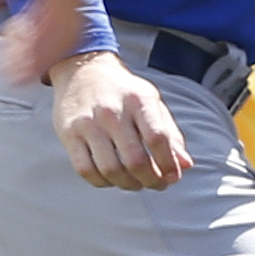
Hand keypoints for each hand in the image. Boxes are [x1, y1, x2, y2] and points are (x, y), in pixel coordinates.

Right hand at [0, 0, 89, 79]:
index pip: (60, 25)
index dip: (39, 47)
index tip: (18, 63)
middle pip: (63, 36)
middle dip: (37, 58)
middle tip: (13, 75)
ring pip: (63, 35)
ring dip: (37, 55)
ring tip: (12, 71)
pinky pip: (61, 23)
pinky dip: (40, 42)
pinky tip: (18, 52)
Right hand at [49, 48, 192, 189]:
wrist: (83, 70)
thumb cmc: (124, 92)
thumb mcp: (152, 102)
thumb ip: (170, 134)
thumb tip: (185, 166)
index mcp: (139, 100)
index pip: (158, 138)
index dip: (169, 163)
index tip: (173, 176)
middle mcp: (113, 112)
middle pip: (135, 160)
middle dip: (151, 180)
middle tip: (157, 184)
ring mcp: (88, 124)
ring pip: (110, 170)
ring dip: (128, 185)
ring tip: (136, 184)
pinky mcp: (69, 134)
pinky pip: (85, 170)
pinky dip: (103, 182)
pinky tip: (112, 179)